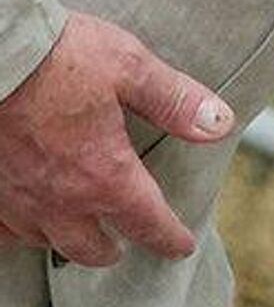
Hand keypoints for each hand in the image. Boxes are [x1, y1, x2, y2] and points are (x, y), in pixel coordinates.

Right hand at [0, 13, 235, 266]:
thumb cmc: (61, 57)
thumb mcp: (132, 69)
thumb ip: (175, 101)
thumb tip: (219, 125)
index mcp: (104, 174)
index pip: (146, 221)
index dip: (169, 238)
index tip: (180, 247)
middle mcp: (59, 198)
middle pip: (89, 247)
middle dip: (111, 249)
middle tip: (123, 247)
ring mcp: (16, 199)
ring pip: (44, 241)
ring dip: (66, 241)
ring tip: (78, 234)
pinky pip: (3, 231)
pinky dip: (17, 233)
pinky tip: (22, 226)